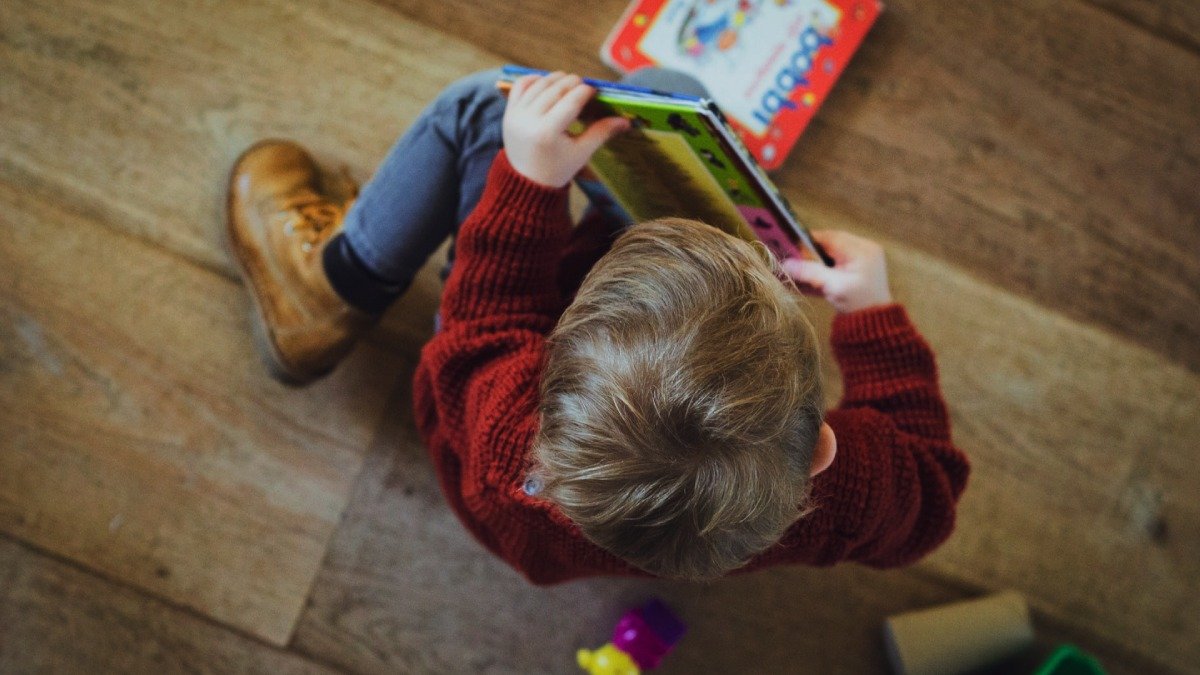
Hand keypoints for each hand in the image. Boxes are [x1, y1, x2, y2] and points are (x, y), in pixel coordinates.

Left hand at [502, 72, 629, 187]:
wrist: (526, 182)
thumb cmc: (558, 169)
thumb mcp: (582, 152)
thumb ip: (602, 132)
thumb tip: (627, 120)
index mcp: (548, 133)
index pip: (571, 100)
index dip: (586, 91)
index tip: (595, 91)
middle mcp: (529, 121)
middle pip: (556, 89)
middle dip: (573, 83)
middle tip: (584, 87)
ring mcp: (516, 115)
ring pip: (539, 84)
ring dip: (556, 79)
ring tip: (569, 83)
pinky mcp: (508, 113)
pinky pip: (520, 86)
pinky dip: (534, 79)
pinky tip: (547, 82)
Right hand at [782, 230, 892, 312]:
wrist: (872, 324)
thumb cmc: (858, 304)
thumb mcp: (833, 287)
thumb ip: (810, 273)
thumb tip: (786, 263)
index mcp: (862, 251)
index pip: (831, 237)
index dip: (810, 240)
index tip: (791, 245)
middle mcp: (863, 250)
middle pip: (830, 244)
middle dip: (810, 252)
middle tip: (792, 259)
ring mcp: (861, 259)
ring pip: (831, 253)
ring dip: (814, 261)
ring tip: (797, 269)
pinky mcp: (856, 269)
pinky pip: (835, 263)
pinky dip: (821, 269)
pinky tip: (807, 276)